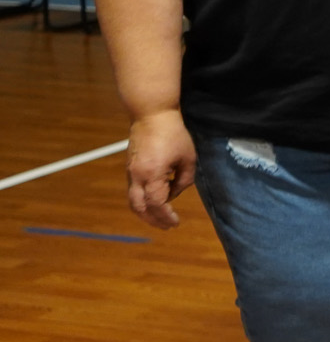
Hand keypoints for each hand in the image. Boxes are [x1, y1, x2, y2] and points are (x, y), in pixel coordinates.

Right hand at [127, 109, 195, 229]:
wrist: (151, 115)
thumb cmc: (173, 134)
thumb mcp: (188, 158)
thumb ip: (184, 180)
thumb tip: (174, 194)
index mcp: (152, 174)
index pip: (157, 203)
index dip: (166, 215)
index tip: (175, 222)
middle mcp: (137, 175)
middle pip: (139, 207)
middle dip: (153, 219)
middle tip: (167, 226)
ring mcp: (130, 171)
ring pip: (133, 200)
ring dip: (145, 212)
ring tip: (160, 218)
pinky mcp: (130, 167)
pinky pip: (134, 190)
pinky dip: (143, 200)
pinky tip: (156, 201)